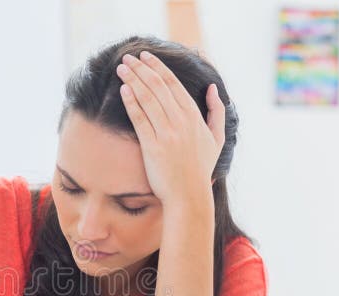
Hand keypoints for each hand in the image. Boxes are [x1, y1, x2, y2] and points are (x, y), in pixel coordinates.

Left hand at [115, 51, 224, 206]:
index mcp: (195, 117)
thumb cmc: (200, 169)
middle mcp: (181, 121)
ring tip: (121, 68)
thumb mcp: (216, 138)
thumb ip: (216, 111)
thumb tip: (213, 88)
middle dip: (141, 69)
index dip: (158, 68)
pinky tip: (123, 90)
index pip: (174, 84)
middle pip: (158, 87)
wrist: (189, 195)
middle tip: (128, 57)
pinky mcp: (153, 146)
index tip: (145, 57)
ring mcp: (167, 133)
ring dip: (133, 80)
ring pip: (148, 99)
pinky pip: (140, 119)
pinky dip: (131, 102)